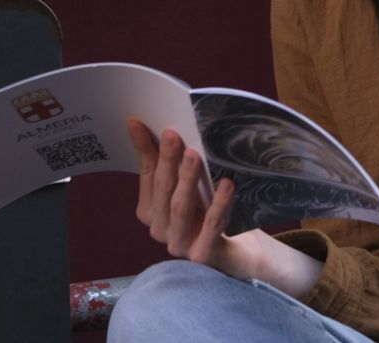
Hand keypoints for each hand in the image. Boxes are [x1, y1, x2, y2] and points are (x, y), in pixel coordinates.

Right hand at [128, 119, 321, 296]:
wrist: (239, 253)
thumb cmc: (209, 214)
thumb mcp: (189, 186)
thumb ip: (168, 161)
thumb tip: (144, 125)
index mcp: (151, 211)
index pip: (147, 176)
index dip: (145, 150)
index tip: (140, 123)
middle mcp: (161, 229)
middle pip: (163, 191)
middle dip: (167, 161)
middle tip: (173, 135)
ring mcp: (180, 245)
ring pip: (181, 208)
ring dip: (187, 180)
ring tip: (194, 156)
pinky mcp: (203, 255)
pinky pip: (212, 226)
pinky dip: (219, 204)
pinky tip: (227, 184)